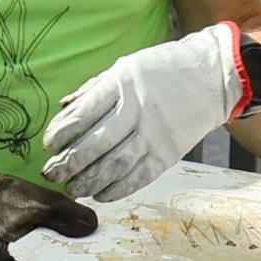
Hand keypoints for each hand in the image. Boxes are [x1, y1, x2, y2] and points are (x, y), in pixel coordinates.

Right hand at [0, 138, 94, 260]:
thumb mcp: (36, 199)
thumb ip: (67, 215)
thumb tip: (92, 228)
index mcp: (15, 260)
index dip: (76, 252)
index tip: (89, 242)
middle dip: (61, 253)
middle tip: (70, 234)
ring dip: (45, 256)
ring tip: (44, 235)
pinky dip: (30, 259)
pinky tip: (28, 242)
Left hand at [43, 22, 252, 202]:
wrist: (212, 76)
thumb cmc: (163, 69)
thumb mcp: (126, 66)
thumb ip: (94, 89)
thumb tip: (64, 108)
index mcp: (122, 85)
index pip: (84, 114)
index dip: (61, 133)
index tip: (48, 145)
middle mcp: (137, 111)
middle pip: (96, 144)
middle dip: (69, 163)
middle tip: (51, 174)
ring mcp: (155, 135)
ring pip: (115, 165)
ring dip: (89, 182)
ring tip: (72, 189)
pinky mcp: (169, 153)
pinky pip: (139, 177)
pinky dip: (117, 189)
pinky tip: (100, 194)